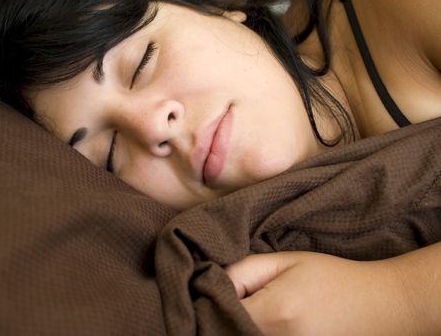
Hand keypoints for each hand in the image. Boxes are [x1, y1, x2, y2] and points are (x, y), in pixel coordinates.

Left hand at [226, 252, 417, 335]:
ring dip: (238, 325)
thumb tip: (212, 283)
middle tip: (239, 297)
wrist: (378, 305)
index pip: (219, 311)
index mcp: (274, 313)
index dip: (213, 297)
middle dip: (223, 314)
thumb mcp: (285, 262)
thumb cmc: (330, 278)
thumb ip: (242, 271)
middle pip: (228, 331)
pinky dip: (255, 333)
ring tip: (258, 307)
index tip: (219, 285)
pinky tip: (269, 322)